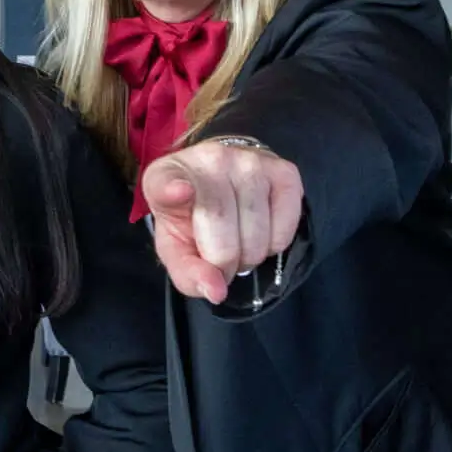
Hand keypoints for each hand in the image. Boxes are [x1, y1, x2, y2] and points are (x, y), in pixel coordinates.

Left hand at [138, 138, 305, 304]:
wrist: (221, 181)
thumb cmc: (192, 217)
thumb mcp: (177, 247)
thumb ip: (188, 273)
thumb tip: (216, 291)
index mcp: (167, 176)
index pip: (167, 182)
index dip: (172, 190)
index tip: (178, 193)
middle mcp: (209, 159)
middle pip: (222, 230)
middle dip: (225, 263)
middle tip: (222, 259)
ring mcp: (249, 161)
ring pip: (256, 233)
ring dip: (250, 255)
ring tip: (240, 243)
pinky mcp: (284, 170)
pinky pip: (285, 227)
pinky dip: (274, 244)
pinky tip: (262, 231)